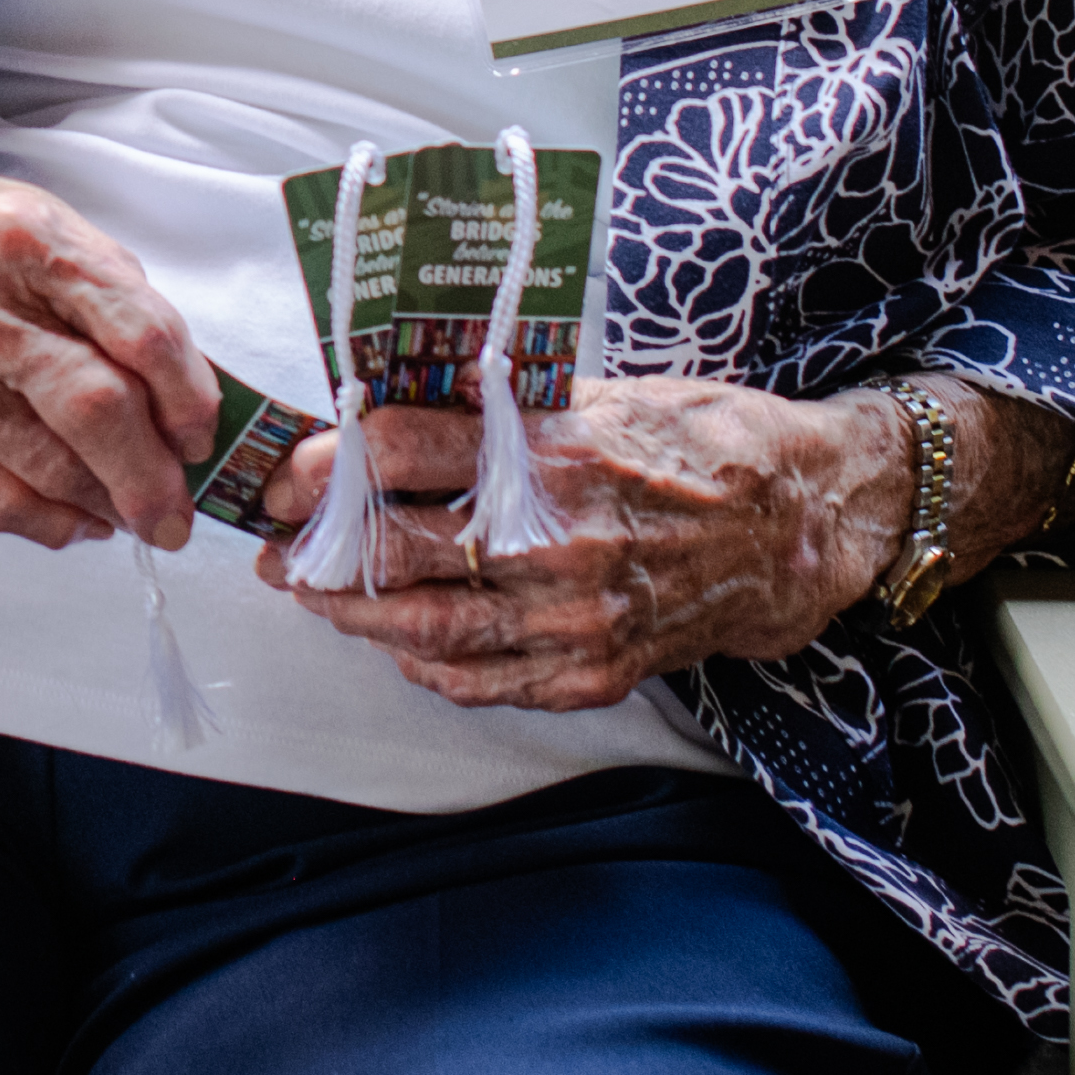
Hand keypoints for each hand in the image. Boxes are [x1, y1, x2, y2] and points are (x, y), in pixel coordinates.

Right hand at [0, 107, 216, 550]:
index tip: (204, 437)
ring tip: (132, 509)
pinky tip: (78, 515)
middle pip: (92, 409)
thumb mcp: (56, 236)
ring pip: (48, 469)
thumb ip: (124, 311)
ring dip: (108, 503)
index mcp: (25, 242)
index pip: (137, 331)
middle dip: (153, 477)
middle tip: (179, 514)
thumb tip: (192, 415)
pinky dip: (53, 522)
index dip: (189, 397)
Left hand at [258, 375, 906, 708]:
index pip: (403, 452)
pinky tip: (397, 641)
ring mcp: (578, 616)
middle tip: (273, 544)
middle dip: (314, 549)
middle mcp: (560, 539)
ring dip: (351, 615)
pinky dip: (426, 663)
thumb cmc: (699, 442)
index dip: (326, 464)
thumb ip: (502, 408)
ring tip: (311, 596)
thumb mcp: (602, 393)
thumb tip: (392, 406)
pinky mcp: (596, 670)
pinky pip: (484, 681)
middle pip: (396, 549)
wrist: (801, 524)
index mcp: (556, 451)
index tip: (283, 472)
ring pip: (426, 629)